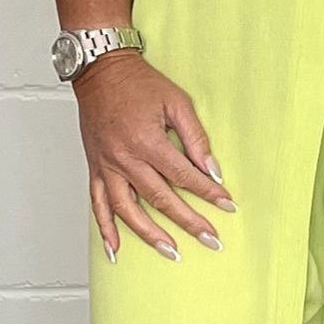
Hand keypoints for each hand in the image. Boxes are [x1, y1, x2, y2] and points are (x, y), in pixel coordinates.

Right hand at [74, 50, 234, 263]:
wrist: (100, 71)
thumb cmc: (138, 83)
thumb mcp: (176, 102)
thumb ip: (195, 137)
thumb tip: (212, 169)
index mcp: (147, 141)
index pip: (184, 176)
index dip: (208, 192)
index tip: (227, 205)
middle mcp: (124, 158)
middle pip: (161, 199)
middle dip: (189, 222)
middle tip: (211, 240)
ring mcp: (107, 166)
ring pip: (128, 210)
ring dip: (150, 235)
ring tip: (172, 252)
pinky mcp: (95, 168)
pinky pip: (98, 205)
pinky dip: (106, 229)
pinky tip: (116, 249)